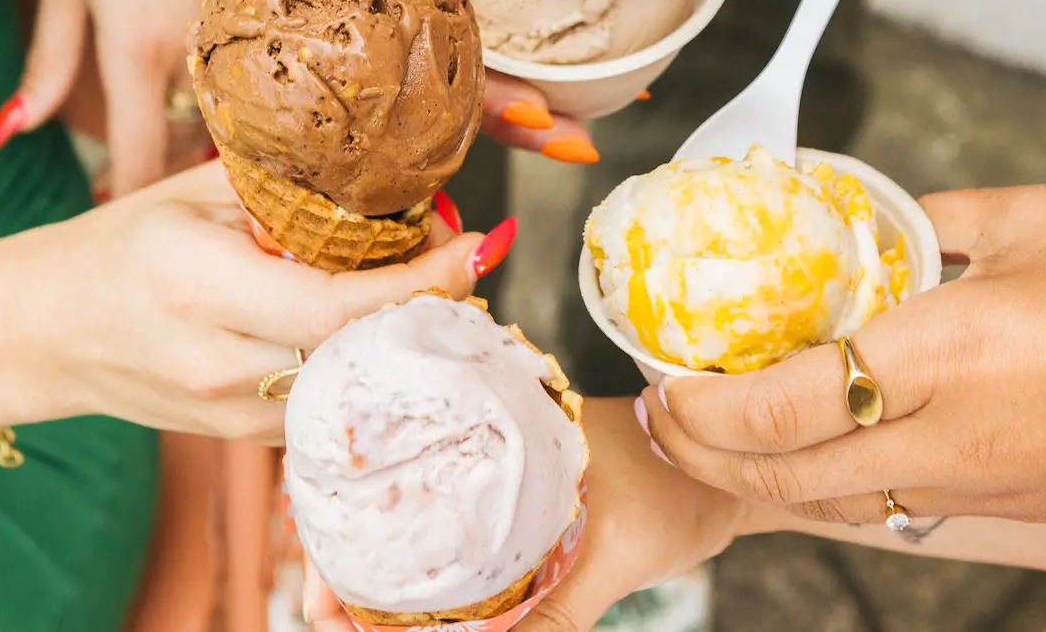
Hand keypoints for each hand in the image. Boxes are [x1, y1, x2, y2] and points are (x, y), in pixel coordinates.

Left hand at [0, 0, 264, 194]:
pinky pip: (257, 80)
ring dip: (201, 136)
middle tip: (138, 166)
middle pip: (189, 149)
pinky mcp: (273, 16)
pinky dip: (237, 95)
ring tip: (178, 127)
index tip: (110, 203)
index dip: (124, 193)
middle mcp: (200, 55)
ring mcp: (246, 37)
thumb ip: (48, 60)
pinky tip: (224, 80)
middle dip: (163, 169)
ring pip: (229, 119)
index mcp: (140, 49)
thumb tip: (18, 127)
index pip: (139, 158)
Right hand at [0, 163, 495, 445]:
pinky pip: (328, 402)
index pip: (338, 306)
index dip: (422, 282)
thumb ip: (286, 194)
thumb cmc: (113, 249)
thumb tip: (386, 188)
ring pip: (354, 384)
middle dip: (428, 304)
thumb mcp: (193, 194)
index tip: (481, 245)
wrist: (38, 332)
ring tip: (416, 277)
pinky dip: (365, 361)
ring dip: (402, 335)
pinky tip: (371, 318)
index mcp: (200, 286)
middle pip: (360, 352)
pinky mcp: (239, 439)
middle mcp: (217, 363)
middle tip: (454, 251)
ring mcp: (228, 416)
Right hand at [302, 399, 743, 630]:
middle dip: (349, 562)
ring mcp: (498, 481)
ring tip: (353, 620)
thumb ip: (550, 616)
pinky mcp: (520, 512)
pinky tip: (418, 617)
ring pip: (422, 529)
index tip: (322, 592)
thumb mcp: (609, 557)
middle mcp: (481, 448)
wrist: (723, 471)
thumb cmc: (673, 489)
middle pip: (392, 502)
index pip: (392, 472)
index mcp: (490, 432)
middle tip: (324, 615)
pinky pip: (462, 551)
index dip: (343, 531)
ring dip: (388, 576)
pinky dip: (435, 585)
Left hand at [639, 186, 1045, 524]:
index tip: (662, 380)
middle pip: (782, 476)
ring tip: (702, 443)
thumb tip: (870, 210)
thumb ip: (940, 218)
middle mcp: (954, 438)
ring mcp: (982, 491)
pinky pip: (884, 517)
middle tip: (661, 416)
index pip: (776, 407)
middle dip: (701, 454)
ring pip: (828, 509)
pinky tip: (790, 470)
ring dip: (749, 482)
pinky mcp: (1010, 517)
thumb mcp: (1043, 226)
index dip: (699, 407)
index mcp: (949, 352)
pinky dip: (818, 498)